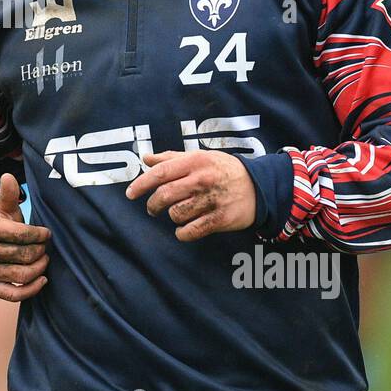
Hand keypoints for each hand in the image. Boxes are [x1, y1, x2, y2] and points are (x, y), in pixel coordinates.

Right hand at [0, 174, 49, 300]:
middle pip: (23, 255)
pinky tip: (43, 280)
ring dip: (40, 268)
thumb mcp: (1, 207)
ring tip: (45, 259)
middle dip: (41, 250)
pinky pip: (13, 295)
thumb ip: (8, 193)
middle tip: (46, 246)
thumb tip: (8, 176)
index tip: (47, 233)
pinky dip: (31, 290)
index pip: (21, 234)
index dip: (39, 234)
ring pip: (21, 275)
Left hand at [125, 150, 255, 240]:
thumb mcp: (201, 157)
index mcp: (195, 161)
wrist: (260, 187)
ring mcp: (211, 200)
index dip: (141, 184)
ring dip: (172, 217)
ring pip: (176, 214)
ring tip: (177, 214)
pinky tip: (183, 229)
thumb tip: (146, 158)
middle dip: (153, 205)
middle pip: (164, 196)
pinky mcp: (220, 219)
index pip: (160, 173)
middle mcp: (202, 179)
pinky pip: (191, 231)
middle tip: (153, 208)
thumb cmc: (224, 170)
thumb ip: (172, 158)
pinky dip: (182, 233)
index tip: (130, 194)